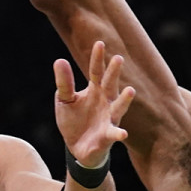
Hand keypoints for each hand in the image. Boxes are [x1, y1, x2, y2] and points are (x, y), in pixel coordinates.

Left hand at [54, 41, 135, 167]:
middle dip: (114, 72)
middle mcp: (105, 101)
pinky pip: (114, 134)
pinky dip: (118, 134)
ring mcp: (109, 118)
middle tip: (118, 58)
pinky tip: (123, 133)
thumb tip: (59, 60)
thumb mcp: (64, 100)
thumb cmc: (74, 120)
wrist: (77, 147)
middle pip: (110, 84)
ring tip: (131, 90)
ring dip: (125, 100)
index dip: (97, 58)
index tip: (99, 43)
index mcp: (94, 90)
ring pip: (119, 107)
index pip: (96, 71)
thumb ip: (64, 83)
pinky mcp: (107, 136)